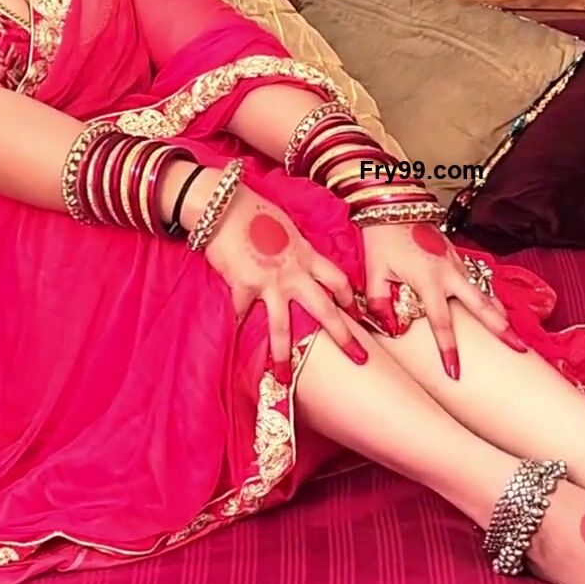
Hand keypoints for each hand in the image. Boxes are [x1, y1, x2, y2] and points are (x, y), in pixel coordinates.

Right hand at [201, 185, 367, 381]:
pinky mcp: (244, 287)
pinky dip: (235, 328)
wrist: (224, 205)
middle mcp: (293, 272)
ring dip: (283, 355)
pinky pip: (240, 314)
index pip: (337, 280)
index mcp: (306, 254)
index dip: (350, 299)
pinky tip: (232, 346)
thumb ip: (295, 247)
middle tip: (360, 357)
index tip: (358, 315)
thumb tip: (298, 257)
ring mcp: (269, 282)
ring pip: (282, 327)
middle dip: (344, 336)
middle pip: (325, 310)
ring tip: (282, 378)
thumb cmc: (254, 210)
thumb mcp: (286, 226)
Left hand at [360, 221, 525, 379]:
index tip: (454, 372)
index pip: (442, 323)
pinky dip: (489, 297)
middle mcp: (449, 273)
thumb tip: (392, 328)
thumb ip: (380, 303)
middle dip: (501, 329)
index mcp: (428, 280)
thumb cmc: (381, 238)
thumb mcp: (374, 272)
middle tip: (520, 349)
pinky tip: (496, 310)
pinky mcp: (457, 256)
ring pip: (485, 293)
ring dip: (500, 314)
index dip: (449, 349)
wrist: (393, 205)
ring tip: (515, 335)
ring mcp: (457, 263)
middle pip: (482, 307)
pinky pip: (478, 281)